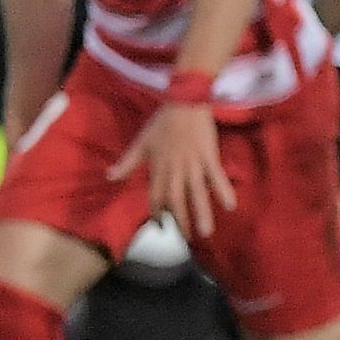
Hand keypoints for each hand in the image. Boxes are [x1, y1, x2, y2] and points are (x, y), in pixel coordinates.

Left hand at [109, 102, 235, 237]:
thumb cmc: (162, 122)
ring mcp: (193, 164)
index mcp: (157, 167)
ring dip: (201, 214)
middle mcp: (174, 170)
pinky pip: (216, 176)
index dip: (157, 213)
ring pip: (196, 193)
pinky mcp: (209, 156)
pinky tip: (230, 206)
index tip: (161, 227)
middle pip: (176, 200)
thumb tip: (109, 177)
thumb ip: (127, 162)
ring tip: (206, 232)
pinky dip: (223, 190)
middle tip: (187, 238)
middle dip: (181, 221)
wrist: (183, 101)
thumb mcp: (141, 142)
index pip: (155, 196)